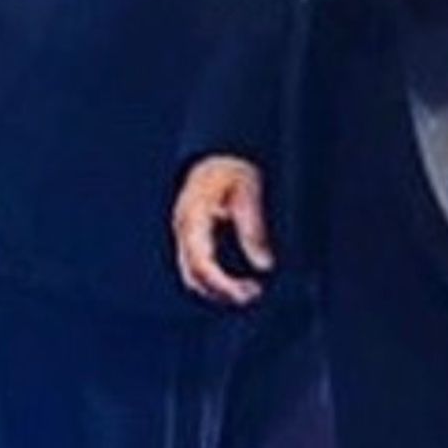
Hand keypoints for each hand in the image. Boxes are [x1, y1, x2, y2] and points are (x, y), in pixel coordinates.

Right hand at [173, 155, 272, 306]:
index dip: (223, 285)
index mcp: (194, 218)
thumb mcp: (248, 194)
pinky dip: (214, 277)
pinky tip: (235, 278)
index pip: (202, 264)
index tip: (246, 294)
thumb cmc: (233, 170)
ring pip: (192, 273)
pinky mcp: (191, 233)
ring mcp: (184, 231)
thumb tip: (264, 265)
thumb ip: (253, 230)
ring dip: (217, 288)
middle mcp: (183, 228)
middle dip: (221, 292)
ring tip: (247, 290)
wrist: (220, 154)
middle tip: (252, 294)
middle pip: (193, 275)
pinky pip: (196, 264)